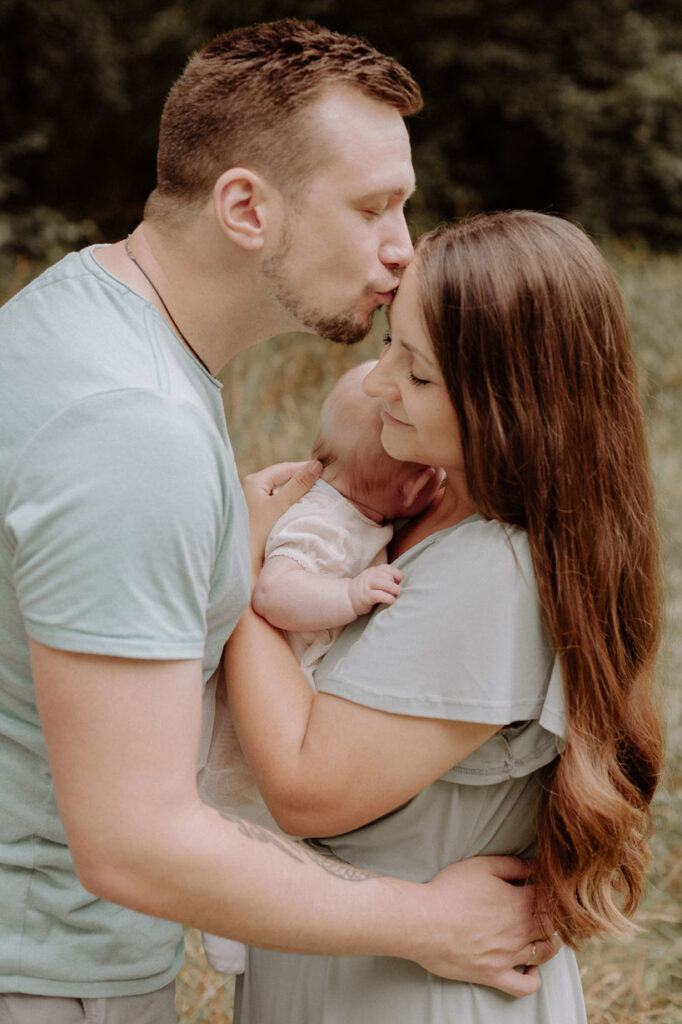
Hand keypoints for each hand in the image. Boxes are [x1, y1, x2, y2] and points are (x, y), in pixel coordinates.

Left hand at [242, 461, 321, 572]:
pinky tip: (305, 509)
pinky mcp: (259, 516)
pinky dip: (293, 504)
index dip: (305, 468)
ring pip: (282, 492)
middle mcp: (252, 489)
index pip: (285, 468)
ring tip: (318, 495)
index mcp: (254, 482)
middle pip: (283, 479)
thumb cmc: (259, 532)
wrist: (245, 562)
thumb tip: (316, 465)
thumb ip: (298, 485)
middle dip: (303, 481)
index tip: (325, 471)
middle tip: (324, 483)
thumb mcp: (281, 506)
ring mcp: (255, 503)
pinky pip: (280, 504)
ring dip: (299, 493)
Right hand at [349, 564, 403, 616]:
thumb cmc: (366, 590)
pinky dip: (388, 598)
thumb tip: (402, 583)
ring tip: (400, 595)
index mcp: (374, 570)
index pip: (388, 568)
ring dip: (394, 589)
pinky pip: (379, 595)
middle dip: (397, 583)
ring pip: (384, 583)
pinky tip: (393, 601)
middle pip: (387, 575)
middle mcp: (370, 575)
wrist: (348, 598)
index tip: (402, 582)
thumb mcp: (374, 580)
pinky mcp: (366, 596)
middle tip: (403, 591)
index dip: (398, 575)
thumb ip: (385, 578)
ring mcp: (367, 585)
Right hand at [412, 856, 559, 995]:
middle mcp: (520, 930)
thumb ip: (513, 865)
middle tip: (547, 909)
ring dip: (551, 943)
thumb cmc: (449, 890)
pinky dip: (534, 979)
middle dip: (555, 916)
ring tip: (543, 934)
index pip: (550, 897)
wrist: (423, 922)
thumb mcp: (482, 866)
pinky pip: (525, 986)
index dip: (551, 891)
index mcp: (519, 901)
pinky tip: (531, 967)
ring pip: (545, 953)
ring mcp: (509, 956)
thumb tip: (536, 866)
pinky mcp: (495, 975)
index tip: (544, 886)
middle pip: (552, 926)